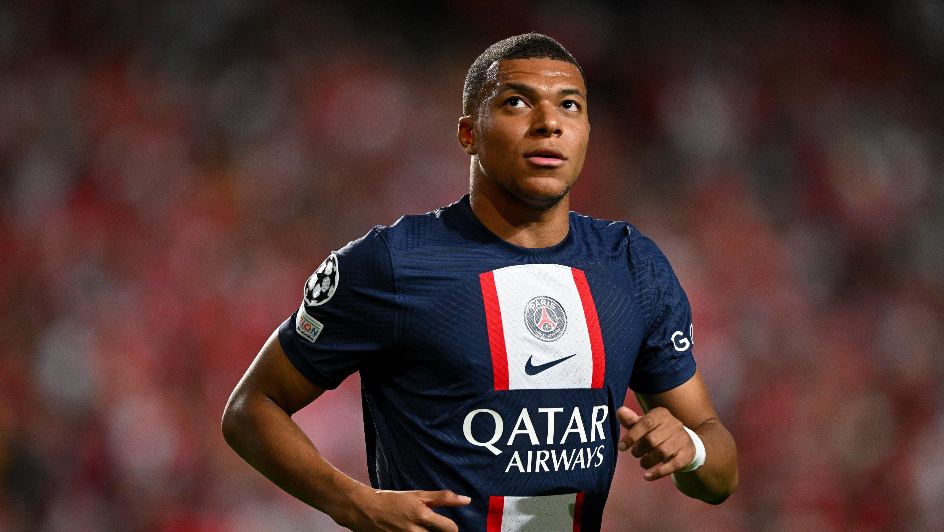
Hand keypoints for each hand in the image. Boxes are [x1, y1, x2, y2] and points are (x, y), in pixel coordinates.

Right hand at [340, 488, 470, 530]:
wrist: (363, 509)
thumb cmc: (392, 500)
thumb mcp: (417, 495)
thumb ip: (443, 498)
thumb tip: (467, 500)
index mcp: (422, 516)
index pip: (450, 529)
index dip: (452, 528)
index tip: (447, 526)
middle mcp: (414, 531)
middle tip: (433, 528)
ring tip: (421, 529)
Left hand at [616, 406, 694, 480]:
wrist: (685, 442)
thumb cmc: (657, 432)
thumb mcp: (644, 424)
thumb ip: (630, 420)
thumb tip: (619, 411)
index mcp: (661, 414)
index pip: (646, 423)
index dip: (631, 436)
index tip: (621, 447)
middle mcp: (674, 425)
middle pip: (652, 440)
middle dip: (639, 449)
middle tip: (635, 453)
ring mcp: (682, 440)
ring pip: (661, 452)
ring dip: (647, 461)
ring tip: (643, 463)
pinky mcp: (686, 455)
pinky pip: (672, 466)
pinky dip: (657, 473)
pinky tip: (647, 476)